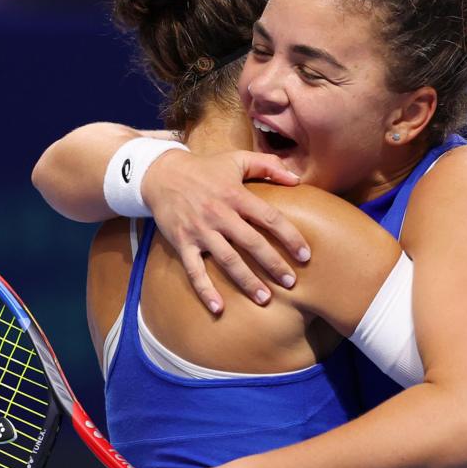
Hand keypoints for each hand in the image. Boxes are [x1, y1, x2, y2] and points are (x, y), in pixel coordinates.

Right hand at [142, 149, 310, 312]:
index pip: (269, 218)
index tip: (305, 255)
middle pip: (251, 243)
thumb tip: (297, 179)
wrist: (161, 174)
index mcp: (236, 195)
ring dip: (247, 281)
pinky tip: (219, 308)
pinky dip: (205, 290)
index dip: (290, 236)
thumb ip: (268, 166)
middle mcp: (219, 214)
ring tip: (265, 299)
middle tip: (291, 282)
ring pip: (227, 260)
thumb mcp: (237, 159)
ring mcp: (200, 230)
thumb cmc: (205, 168)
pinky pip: (194, 270)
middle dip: (273, 264)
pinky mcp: (182, 242)